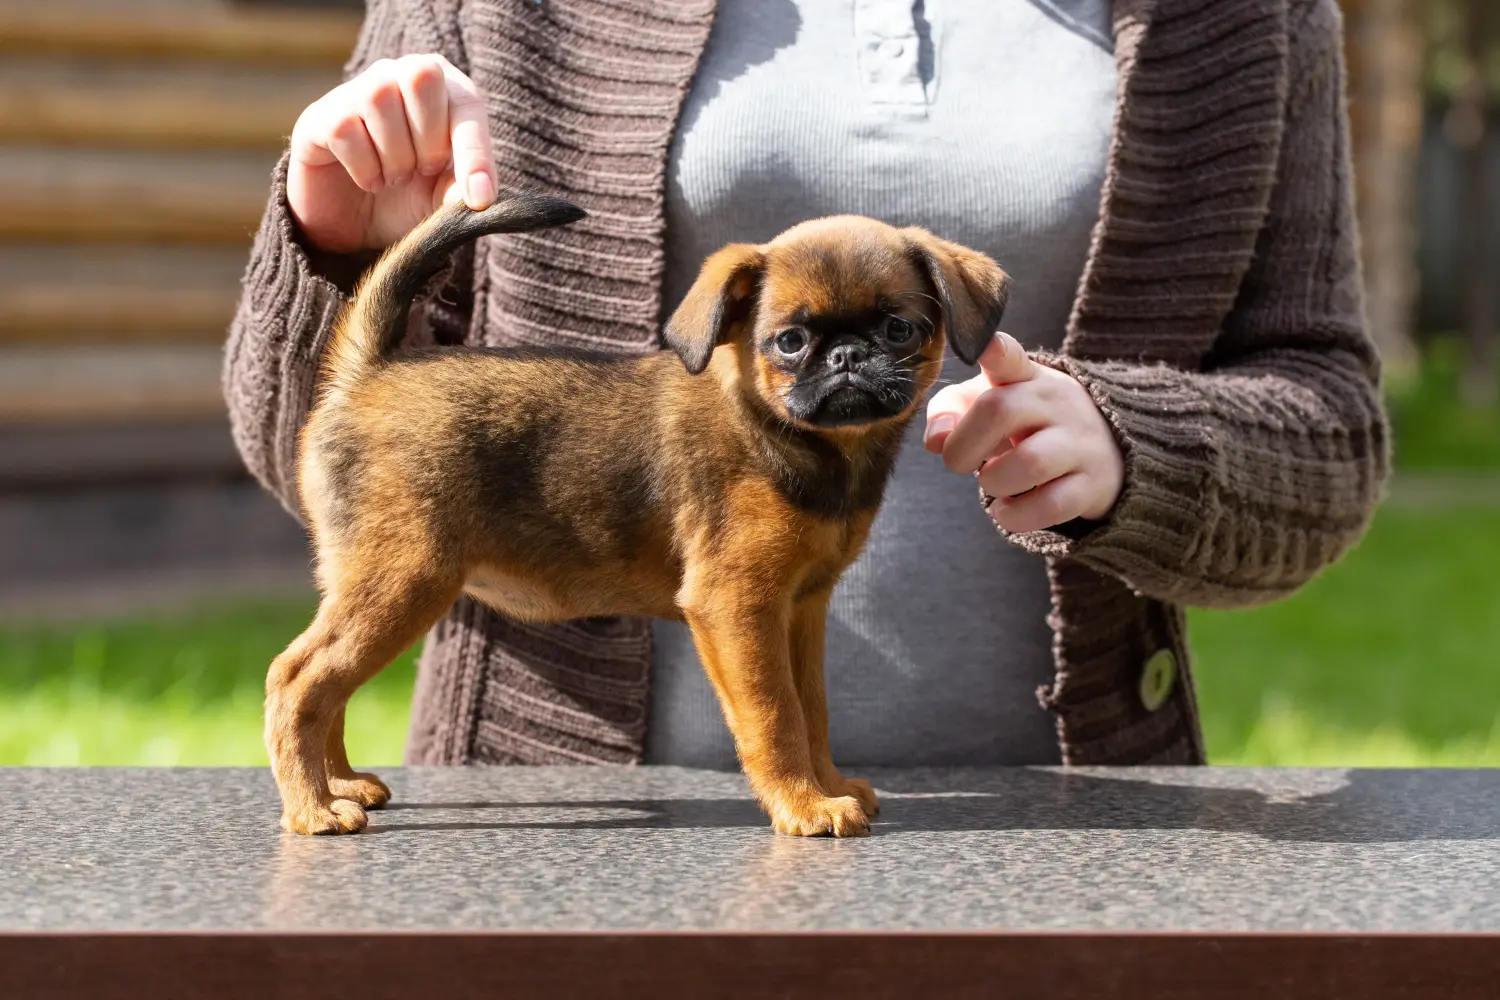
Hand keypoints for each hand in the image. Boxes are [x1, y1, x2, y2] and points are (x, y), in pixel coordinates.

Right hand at [287, 54, 497, 253]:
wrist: (355, 224)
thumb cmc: (408, 198)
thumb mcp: (443, 199)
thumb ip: (461, 190)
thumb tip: (474, 195)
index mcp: (443, 89)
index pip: (466, 103)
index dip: (475, 151)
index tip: (480, 199)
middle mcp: (398, 76)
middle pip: (422, 76)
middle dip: (429, 139)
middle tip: (422, 169)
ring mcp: (356, 91)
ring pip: (380, 99)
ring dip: (396, 158)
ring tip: (395, 177)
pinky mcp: (320, 117)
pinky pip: (345, 129)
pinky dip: (364, 168)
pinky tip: (368, 178)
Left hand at [923, 332, 1124, 532]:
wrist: (1101, 453)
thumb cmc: (1026, 425)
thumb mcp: (989, 404)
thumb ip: (951, 411)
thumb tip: (936, 440)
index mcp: (1025, 377)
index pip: (1010, 356)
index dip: (994, 350)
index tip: (984, 346)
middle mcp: (1055, 403)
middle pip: (1000, 410)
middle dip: (964, 445)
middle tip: (958, 462)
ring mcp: (1079, 443)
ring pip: (1030, 463)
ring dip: (994, 482)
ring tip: (991, 484)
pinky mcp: (1091, 484)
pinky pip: (1051, 505)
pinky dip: (1016, 516)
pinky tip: (1007, 510)